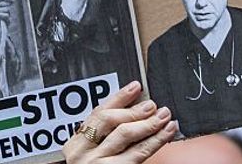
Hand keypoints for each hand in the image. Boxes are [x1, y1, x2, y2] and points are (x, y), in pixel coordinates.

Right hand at [63, 81, 177, 163]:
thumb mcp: (94, 151)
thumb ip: (108, 134)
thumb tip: (137, 107)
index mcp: (75, 144)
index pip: (97, 113)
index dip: (119, 97)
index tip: (135, 87)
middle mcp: (83, 154)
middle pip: (110, 122)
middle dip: (134, 111)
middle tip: (153, 105)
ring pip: (126, 136)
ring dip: (149, 123)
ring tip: (164, 116)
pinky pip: (139, 154)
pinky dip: (156, 140)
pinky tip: (166, 133)